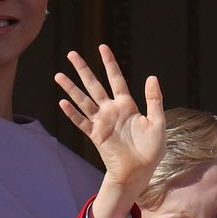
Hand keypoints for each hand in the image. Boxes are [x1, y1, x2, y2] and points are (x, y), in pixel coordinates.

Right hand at [56, 44, 163, 217]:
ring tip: (59, 75)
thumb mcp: (157, 122)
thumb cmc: (151, 148)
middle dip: (83, 69)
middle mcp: (112, 110)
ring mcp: (102, 122)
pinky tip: (63, 102)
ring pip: (84, 100)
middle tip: (71, 54)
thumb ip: (154, 100)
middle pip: (94, 85)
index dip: (109, 63)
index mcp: (127, 105)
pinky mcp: (95, 135)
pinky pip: (81, 122)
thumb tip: (151, 76)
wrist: (140, 171)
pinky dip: (72, 113)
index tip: (102, 47)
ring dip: (71, 88)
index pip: (116, 79)